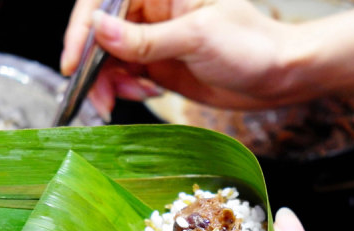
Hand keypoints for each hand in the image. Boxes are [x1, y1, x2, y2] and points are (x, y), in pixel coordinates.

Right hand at [61, 0, 296, 119]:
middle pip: (102, 32)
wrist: (279, 76)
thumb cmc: (251, 47)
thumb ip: (144, 39)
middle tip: (98, 96)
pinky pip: (127, 75)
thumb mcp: (195, 39)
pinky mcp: (159, 64)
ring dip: (109, 82)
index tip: (74, 63)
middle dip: (94, 65)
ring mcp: (154, 38)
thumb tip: (98, 29)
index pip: (104, 0)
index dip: (82, 29)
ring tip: (126, 98)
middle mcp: (153, 10)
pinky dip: (126, 89)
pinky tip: (146, 94)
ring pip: (110, 57)